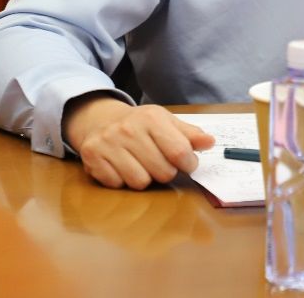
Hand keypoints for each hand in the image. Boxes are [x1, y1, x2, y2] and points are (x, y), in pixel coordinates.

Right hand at [62, 94, 214, 188]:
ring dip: (144, 178)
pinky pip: (117, 184)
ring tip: (140, 164)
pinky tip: (121, 166)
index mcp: (152, 118)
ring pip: (140, 182)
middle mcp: (128, 128)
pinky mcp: (92, 157)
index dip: (189, 164)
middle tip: (159, 162)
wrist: (101, 120)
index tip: (186, 163)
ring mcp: (108, 143)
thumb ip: (190, 135)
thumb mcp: (167, 123)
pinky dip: (122, 180)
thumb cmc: (141, 125)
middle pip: (163, 172)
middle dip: (166, 172)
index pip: (180, 153)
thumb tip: (211, 142)